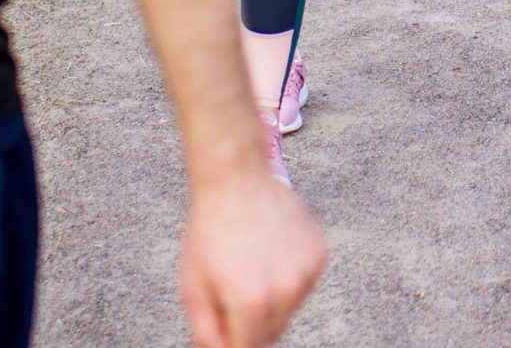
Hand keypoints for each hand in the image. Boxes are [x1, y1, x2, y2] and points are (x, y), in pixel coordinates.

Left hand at [177, 173, 325, 347]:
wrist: (237, 180)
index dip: (232, 343)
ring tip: (249, 270)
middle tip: (232, 296)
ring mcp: (307, 272)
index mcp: (252, 303)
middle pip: (271, 334)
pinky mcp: (318, 254)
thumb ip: (205, 331)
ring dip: (271, 303)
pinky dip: (287, 279)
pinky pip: (303, 284)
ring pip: (289, 309)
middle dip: (250, 326)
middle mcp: (286, 291)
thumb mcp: (192, 286)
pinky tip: (267, 255)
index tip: (224, 328)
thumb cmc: (210, 228)